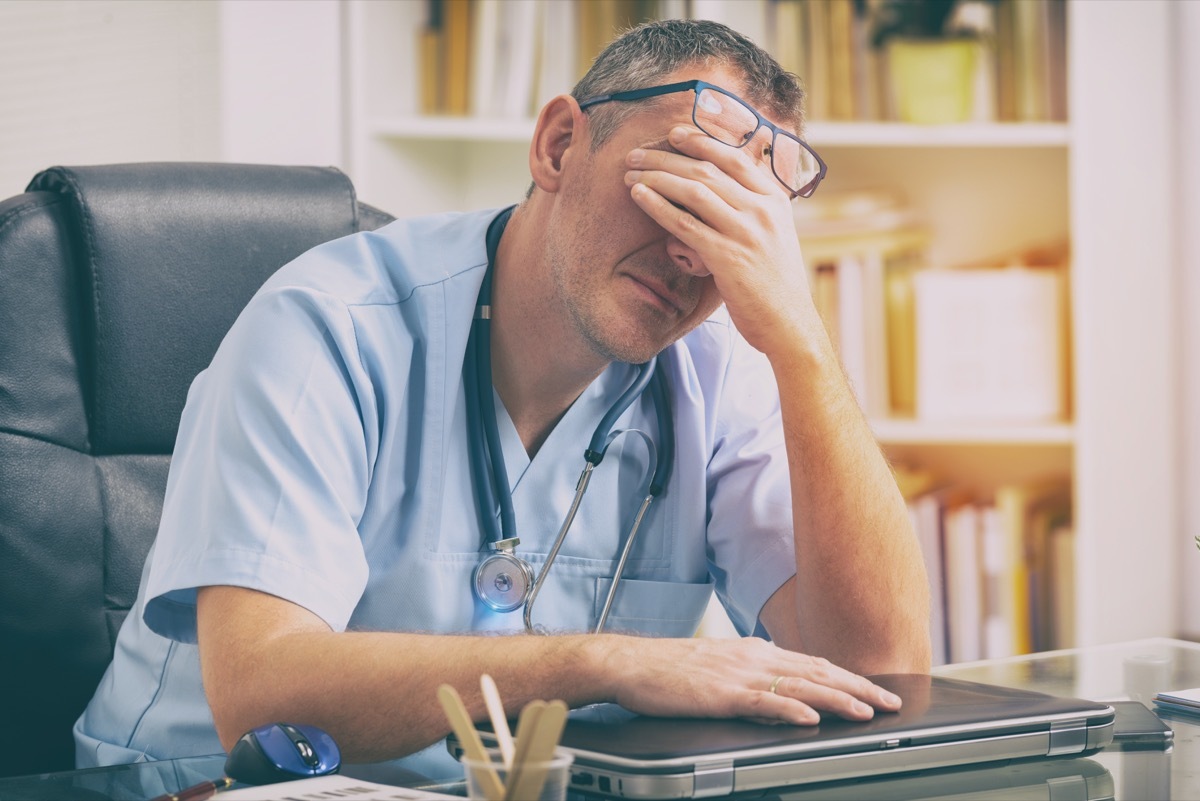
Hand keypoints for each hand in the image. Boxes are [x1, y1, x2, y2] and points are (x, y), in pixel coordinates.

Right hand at [595, 635, 902, 725]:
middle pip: (817, 671)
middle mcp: (753, 657)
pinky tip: (810, 717)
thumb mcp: (720, 665)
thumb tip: (783, 689)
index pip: (814, 662)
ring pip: (799, 684)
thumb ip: (753, 674)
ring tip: (866, 710)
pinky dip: (790, 707)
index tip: (876, 689)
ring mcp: (738, 674)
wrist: (631, 663)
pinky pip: (762, 700)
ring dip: (837, 698)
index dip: (849, 676)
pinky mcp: (720, 694)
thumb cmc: (670, 669)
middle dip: (858, 686)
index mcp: (755, 651)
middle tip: (890, 701)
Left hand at [624, 126, 823, 356]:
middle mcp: (762, 210)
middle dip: (667, 157)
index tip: (674, 134)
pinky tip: (639, 195)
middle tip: (637, 153)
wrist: (789, 325)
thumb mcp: (774, 235)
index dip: (701, 141)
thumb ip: (752, 209)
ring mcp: (746, 233)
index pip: (734, 157)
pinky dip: (658, 205)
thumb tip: (722, 188)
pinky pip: (685, 223)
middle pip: (707, 169)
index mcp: (775, 200)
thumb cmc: (775, 284)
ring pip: (693, 190)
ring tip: (630, 172)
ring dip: (657, 176)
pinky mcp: (728, 257)